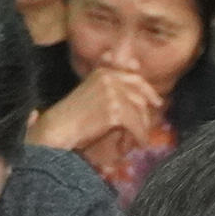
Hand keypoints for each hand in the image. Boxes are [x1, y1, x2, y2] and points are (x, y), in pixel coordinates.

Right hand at [29, 66, 164, 151]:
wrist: (57, 129)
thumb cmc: (72, 116)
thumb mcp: (92, 94)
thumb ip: (111, 90)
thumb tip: (138, 93)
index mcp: (103, 72)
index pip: (134, 78)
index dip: (148, 90)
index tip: (157, 102)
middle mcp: (110, 78)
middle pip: (140, 94)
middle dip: (146, 112)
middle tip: (150, 126)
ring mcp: (113, 92)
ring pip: (139, 110)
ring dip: (142, 127)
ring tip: (138, 139)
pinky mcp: (115, 110)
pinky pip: (136, 124)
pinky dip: (139, 136)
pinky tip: (138, 143)